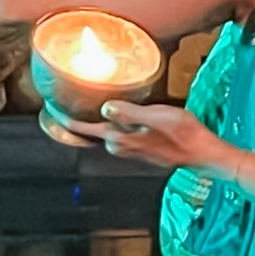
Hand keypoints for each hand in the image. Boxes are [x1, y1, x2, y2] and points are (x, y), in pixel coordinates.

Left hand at [78, 99, 213, 170]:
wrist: (203, 153)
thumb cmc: (183, 133)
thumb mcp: (156, 117)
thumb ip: (129, 113)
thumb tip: (104, 109)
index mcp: (120, 139)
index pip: (85, 129)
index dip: (66, 119)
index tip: (51, 109)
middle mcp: (122, 147)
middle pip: (93, 132)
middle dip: (79, 120)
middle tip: (67, 102)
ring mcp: (132, 150)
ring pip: (107, 134)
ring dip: (97, 122)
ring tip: (89, 105)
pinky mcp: (143, 149)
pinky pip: (121, 135)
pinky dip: (114, 125)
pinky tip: (119, 114)